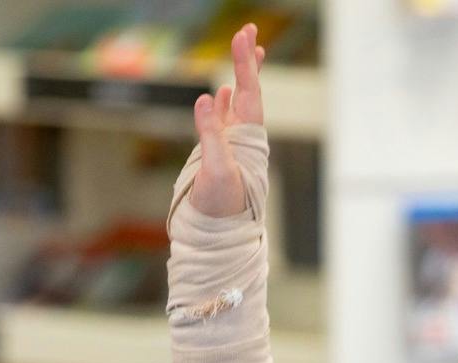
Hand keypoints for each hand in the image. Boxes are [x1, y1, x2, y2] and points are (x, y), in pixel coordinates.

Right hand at [186, 24, 266, 218]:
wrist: (219, 234)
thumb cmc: (221, 207)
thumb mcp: (216, 170)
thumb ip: (212, 135)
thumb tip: (206, 99)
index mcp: (246, 137)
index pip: (247, 91)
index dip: (245, 62)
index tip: (244, 34)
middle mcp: (243, 137)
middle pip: (249, 91)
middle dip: (249, 62)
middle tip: (251, 32)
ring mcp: (232, 145)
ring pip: (238, 103)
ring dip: (241, 78)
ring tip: (246, 57)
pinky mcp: (220, 155)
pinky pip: (225, 120)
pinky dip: (224, 103)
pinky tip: (221, 95)